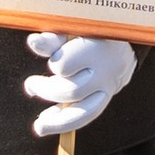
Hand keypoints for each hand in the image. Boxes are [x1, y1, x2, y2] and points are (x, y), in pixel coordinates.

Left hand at [23, 34, 137, 136]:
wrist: (123, 37)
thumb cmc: (89, 29)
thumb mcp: (72, 28)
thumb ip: (53, 38)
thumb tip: (33, 42)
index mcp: (95, 47)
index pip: (65, 66)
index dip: (54, 65)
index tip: (51, 58)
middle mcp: (105, 70)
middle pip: (72, 91)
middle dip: (46, 91)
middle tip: (30, 84)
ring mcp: (109, 86)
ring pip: (85, 113)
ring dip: (58, 122)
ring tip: (39, 126)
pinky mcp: (107, 96)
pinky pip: (88, 115)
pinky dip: (67, 122)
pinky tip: (50, 121)